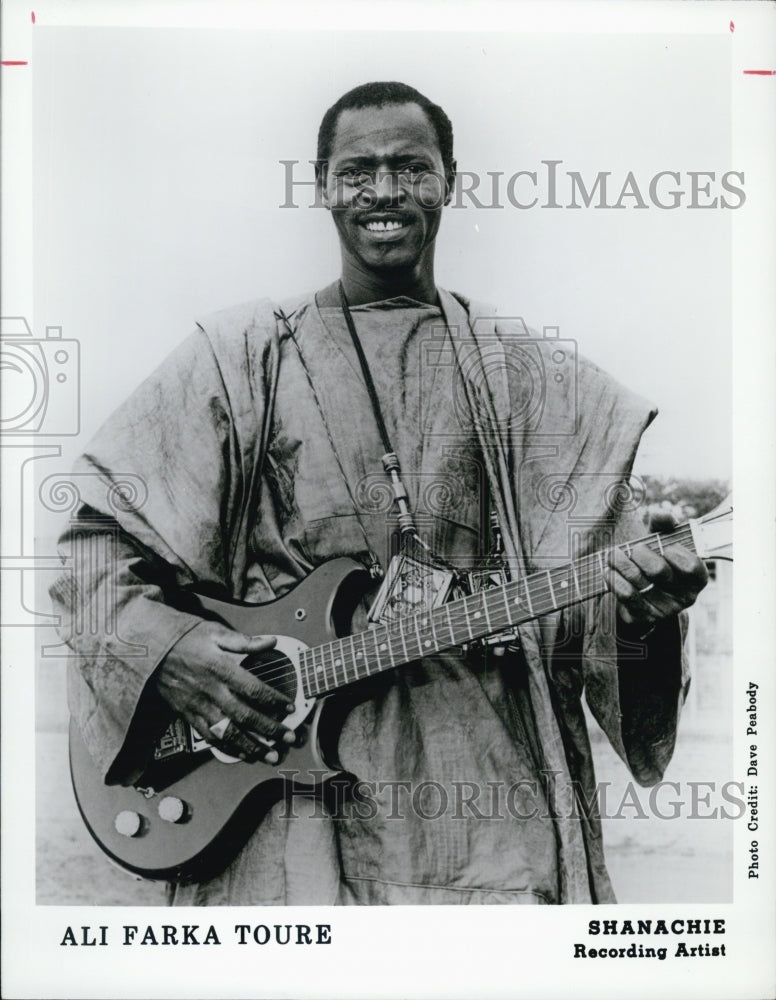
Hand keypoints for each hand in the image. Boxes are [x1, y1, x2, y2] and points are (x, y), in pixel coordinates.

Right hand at [154, 621, 295, 761]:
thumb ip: (245, 641)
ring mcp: (198, 705)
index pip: (253, 689)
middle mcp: (210, 690)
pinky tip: (242, 754)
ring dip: (251, 746)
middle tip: (289, 738)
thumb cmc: (183, 638)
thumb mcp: (214, 632)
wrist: (148, 651)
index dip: (274, 700)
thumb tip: (272, 641)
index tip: (290, 708)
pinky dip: (228, 748)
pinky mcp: (188, 715)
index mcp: (220, 668)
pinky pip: (209, 737)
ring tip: (270, 755)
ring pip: (228, 732)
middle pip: (245, 716)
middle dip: (269, 729)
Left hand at [605, 511, 708, 630]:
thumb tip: (663, 515)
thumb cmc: (656, 561)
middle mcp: (686, 597)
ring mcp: (666, 609)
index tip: (663, 546)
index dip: (674, 552)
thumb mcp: (662, 542)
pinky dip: (614, 579)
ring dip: (621, 563)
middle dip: (640, 554)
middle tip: (633, 548)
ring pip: (639, 581)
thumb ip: (664, 525)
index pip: (691, 565)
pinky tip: (608, 570)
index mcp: (697, 578)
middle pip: (658, 570)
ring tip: (613, 554)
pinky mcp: (645, 617)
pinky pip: (627, 595)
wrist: (644, 596)